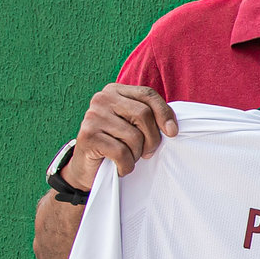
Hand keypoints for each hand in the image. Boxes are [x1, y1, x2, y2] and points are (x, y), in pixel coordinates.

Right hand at [63, 83, 177, 188]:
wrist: (86, 167)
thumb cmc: (115, 144)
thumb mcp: (133, 125)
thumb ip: (148, 118)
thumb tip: (171, 128)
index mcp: (115, 91)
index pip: (148, 94)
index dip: (165, 113)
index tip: (173, 132)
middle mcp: (102, 99)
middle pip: (143, 114)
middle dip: (152, 139)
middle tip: (146, 153)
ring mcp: (93, 116)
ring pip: (134, 136)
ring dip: (136, 155)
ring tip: (128, 158)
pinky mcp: (88, 136)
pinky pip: (121, 152)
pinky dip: (126, 165)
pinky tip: (120, 167)